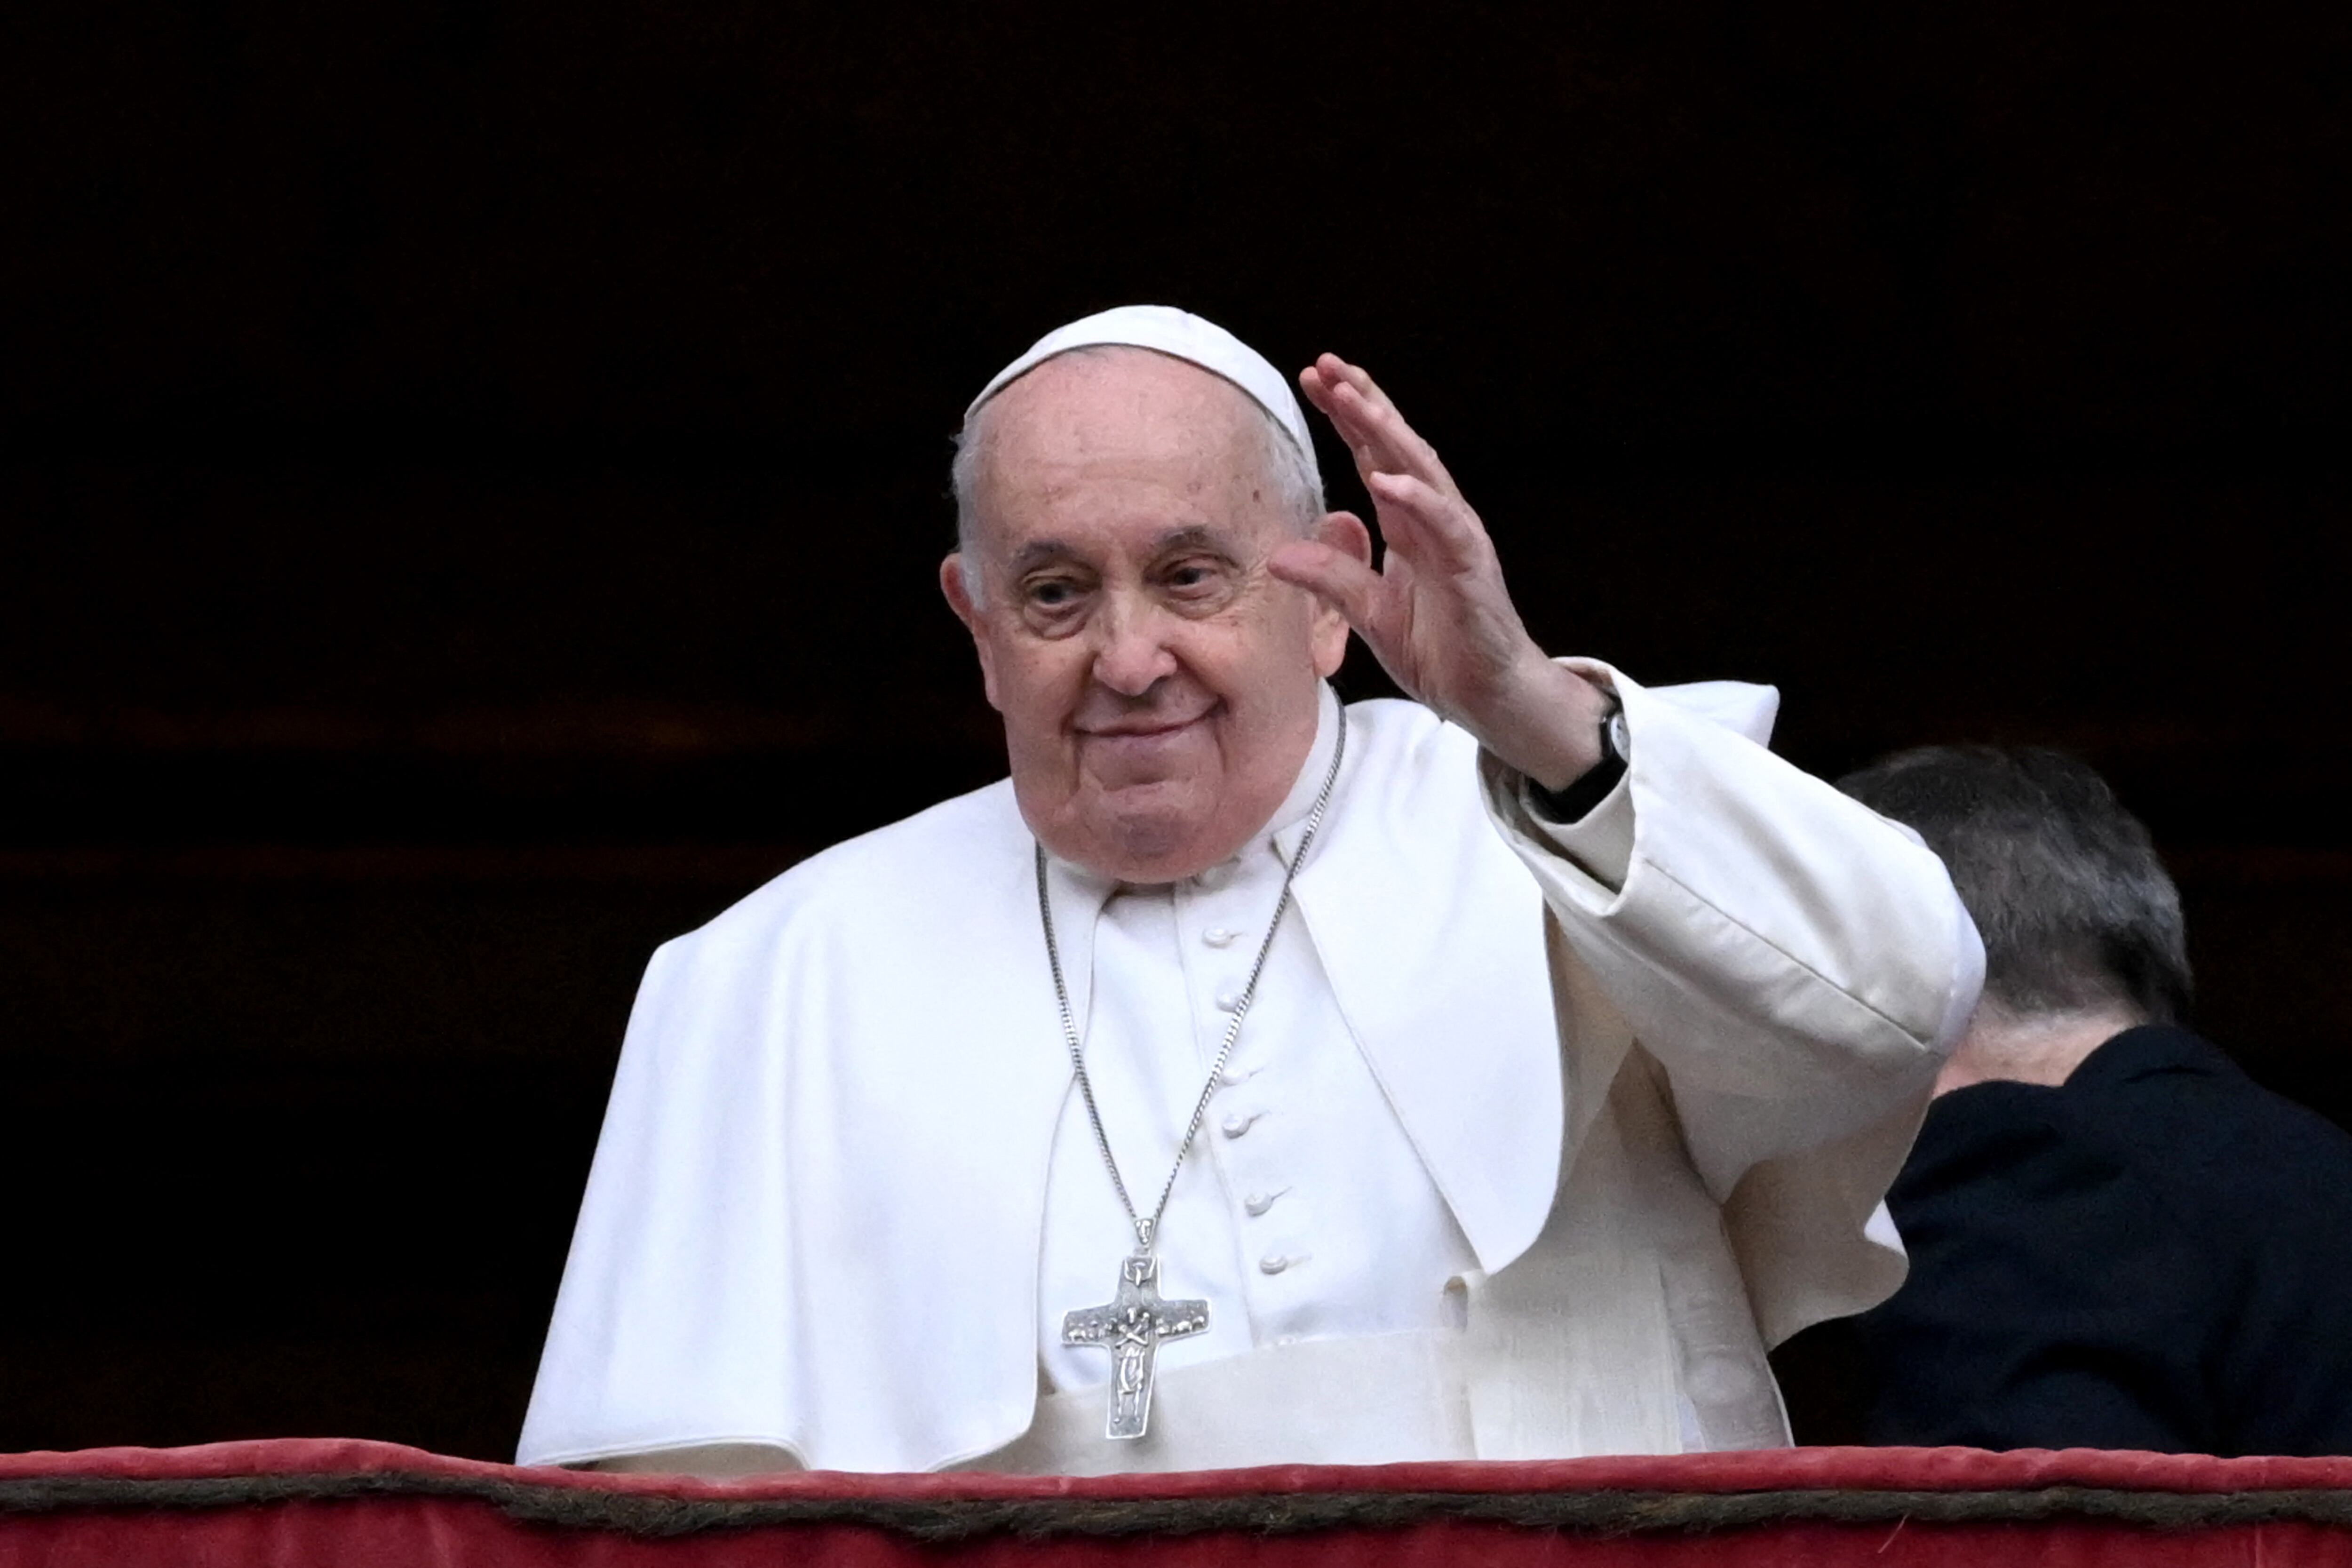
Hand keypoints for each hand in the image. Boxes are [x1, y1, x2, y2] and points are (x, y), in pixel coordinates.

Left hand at [1270, 354, 1612, 790]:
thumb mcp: (1369, 613)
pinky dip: (1418, 500)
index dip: (1347, 417)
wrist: (1488, 695)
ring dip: (1387, 434)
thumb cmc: (1439, 649)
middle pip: (1396, 448)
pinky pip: (1446, 526)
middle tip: (1327, 365)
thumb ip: (1331, 578)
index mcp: (1408, 524)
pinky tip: (1388, 480)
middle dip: (1363, 404)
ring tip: (1353, 400)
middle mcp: (1435, 520)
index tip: (1314, 378)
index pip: (1373, 456)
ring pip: (1423, 472)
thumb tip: (1276, 556)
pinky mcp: (1473, 570)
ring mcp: (1457, 540)